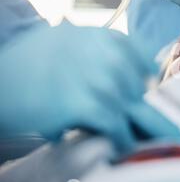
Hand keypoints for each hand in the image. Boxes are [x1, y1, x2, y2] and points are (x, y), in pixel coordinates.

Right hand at [0, 22, 179, 151]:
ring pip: (131, 108)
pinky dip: (121, 138)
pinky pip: (115, 125)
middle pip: (139, 86)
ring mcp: (94, 76)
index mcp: (101, 35)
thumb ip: (99, 49)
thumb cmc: (29, 64)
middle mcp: (102, 52)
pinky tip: (120, 146)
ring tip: (134, 138)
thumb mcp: (67, 40)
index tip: (148, 89)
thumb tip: (135, 68)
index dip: (145, 76)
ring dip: (135, 127)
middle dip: (139, 105)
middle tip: (141, 120)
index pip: (141, 56)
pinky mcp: (82, 103)